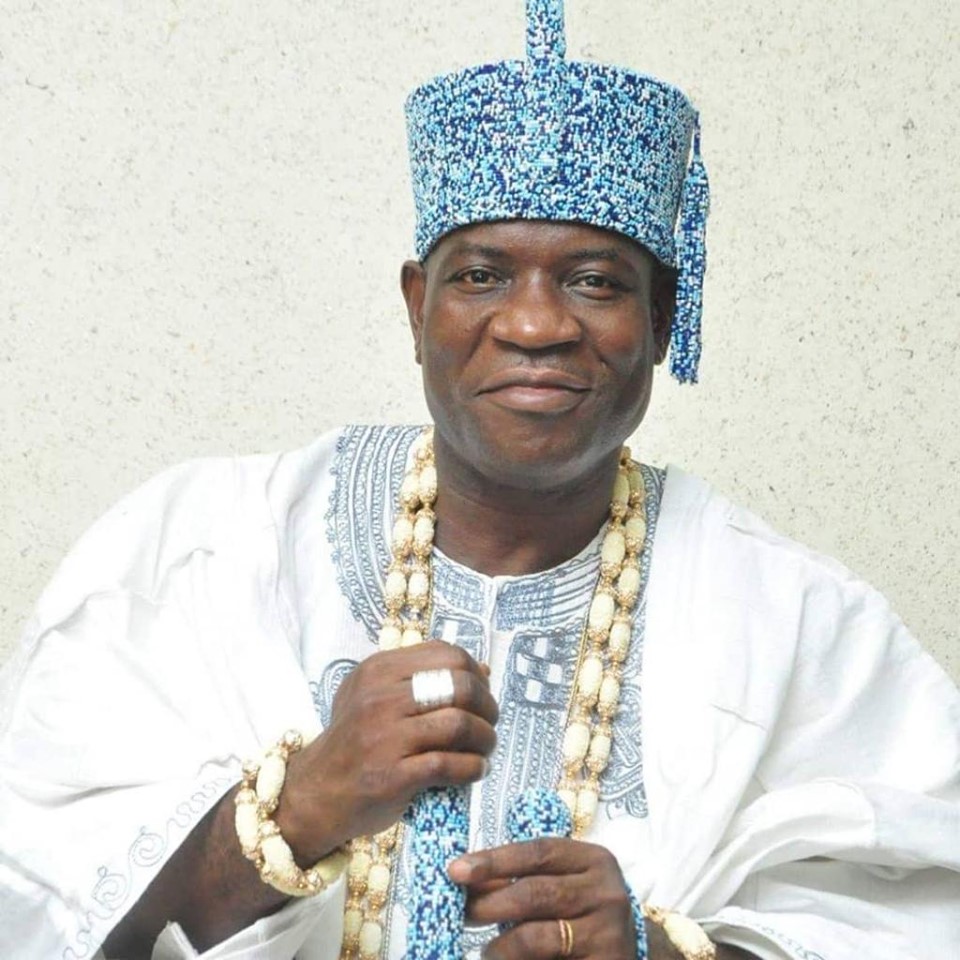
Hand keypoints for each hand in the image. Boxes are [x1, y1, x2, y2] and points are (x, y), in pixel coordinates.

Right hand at [277, 642, 497, 862]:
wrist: (315, 792)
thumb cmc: (354, 741)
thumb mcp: (375, 695)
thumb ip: (422, 677)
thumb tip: (483, 669)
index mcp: (378, 670)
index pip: (447, 655)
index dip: (475, 672)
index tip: (482, 691)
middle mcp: (380, 698)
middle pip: (459, 686)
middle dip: (487, 705)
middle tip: (490, 721)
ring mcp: (385, 737)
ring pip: (459, 724)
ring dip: (485, 738)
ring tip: (486, 747)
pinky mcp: (392, 776)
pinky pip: (448, 765)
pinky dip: (473, 767)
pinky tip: (476, 769)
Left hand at [448, 838, 636, 958]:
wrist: (627, 955)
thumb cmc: (583, 913)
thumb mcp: (561, 886)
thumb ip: (523, 880)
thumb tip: (467, 877)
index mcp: (595, 860)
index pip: (538, 852)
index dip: (494, 860)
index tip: (456, 870)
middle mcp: (607, 893)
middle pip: (535, 893)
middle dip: (489, 903)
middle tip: (461, 912)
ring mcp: (608, 934)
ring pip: (537, 937)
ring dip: (500, 946)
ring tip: (485, 952)